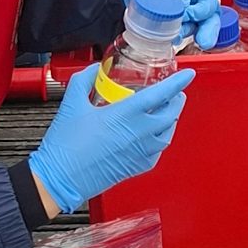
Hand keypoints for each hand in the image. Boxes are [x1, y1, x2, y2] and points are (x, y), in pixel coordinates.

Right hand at [29, 63, 192, 213]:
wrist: (59, 178)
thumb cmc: (65, 144)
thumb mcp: (71, 103)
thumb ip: (85, 80)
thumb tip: (95, 69)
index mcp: (125, 115)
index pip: (161, 94)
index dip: (177, 83)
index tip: (188, 74)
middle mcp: (138, 134)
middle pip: (171, 114)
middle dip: (177, 100)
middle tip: (176, 92)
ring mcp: (140, 152)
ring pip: (167, 134)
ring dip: (171, 120)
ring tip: (167, 112)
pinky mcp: (136, 168)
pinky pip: (158, 152)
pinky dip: (160, 140)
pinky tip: (153, 136)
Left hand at [125, 0, 221, 49]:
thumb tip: (184, 12)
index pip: (209, 7)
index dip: (198, 13)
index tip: (186, 14)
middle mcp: (199, 3)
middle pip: (210, 22)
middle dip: (207, 34)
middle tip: (202, 42)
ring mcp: (188, 15)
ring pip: (193, 30)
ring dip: (184, 34)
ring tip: (174, 35)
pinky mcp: (175, 23)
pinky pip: (178, 34)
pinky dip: (173, 37)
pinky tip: (168, 39)